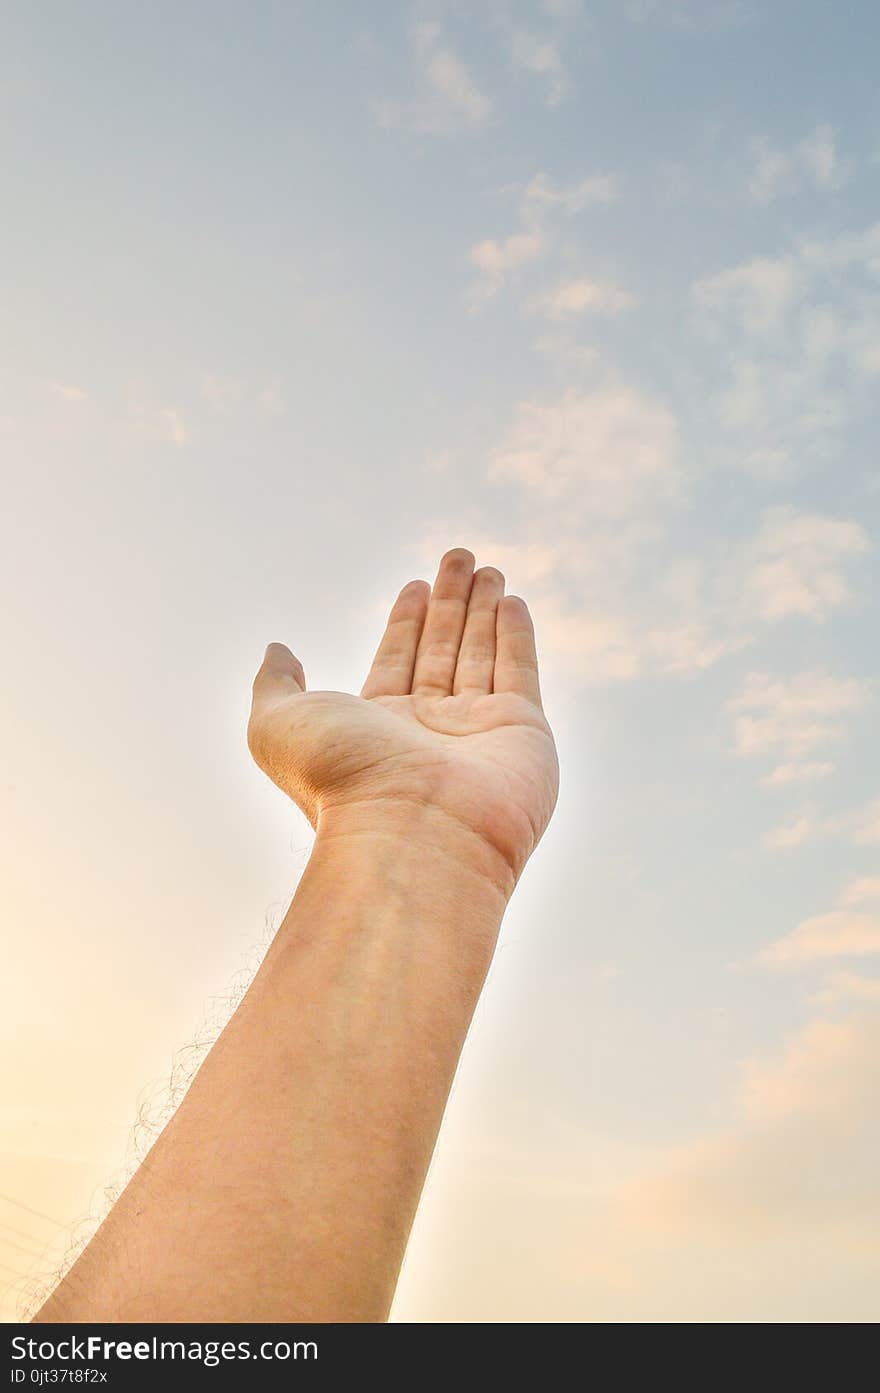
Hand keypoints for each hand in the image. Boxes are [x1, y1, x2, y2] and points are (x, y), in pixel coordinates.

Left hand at [248, 549, 558, 891]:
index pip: (395, 662)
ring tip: (486, 566)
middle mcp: (429, 732)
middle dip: (450, 603)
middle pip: (442, 651)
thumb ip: (274, 683)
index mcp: (377, 730)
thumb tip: (278, 649)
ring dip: (484, 608)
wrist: (412, 833)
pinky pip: (520, 672)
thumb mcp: (277, 724)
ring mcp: (479, 733)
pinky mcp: (524, 732)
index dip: (405, 622)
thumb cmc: (340, 783)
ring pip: (481, 654)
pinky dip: (517, 635)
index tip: (415, 584)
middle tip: (458, 555)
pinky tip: (512, 600)